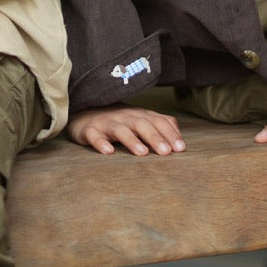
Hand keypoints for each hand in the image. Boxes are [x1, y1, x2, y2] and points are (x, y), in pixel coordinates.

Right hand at [68, 103, 185, 155]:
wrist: (86, 114)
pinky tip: (108, 152)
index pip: (158, 121)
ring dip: (131, 140)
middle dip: (155, 137)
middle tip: (166, 152)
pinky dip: (101, 143)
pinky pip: (94, 136)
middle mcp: (125, 117)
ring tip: (142, 153)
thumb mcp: (141, 120)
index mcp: (139, 115)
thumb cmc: (120, 121)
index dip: (170, 134)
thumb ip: (161, 125)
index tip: (181, 148)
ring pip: (120, 129)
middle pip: (141, 124)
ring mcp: (106, 123)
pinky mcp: (90, 130)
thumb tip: (180, 137)